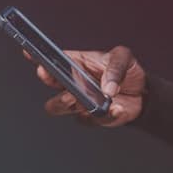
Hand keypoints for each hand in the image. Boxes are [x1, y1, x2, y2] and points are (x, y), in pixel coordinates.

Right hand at [29, 45, 145, 127]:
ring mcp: (79, 102)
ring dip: (67, 104)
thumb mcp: (123, 57)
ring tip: (85, 102)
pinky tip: (117, 108)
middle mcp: (72, 84)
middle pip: (50, 88)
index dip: (37, 57)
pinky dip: (106, 115)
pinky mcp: (92, 117)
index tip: (30, 52)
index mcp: (75, 65)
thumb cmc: (126, 71)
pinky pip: (90, 120)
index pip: (52, 60)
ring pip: (58, 107)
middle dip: (52, 86)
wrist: (142, 93)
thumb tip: (107, 88)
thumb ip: (115, 68)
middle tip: (67, 90)